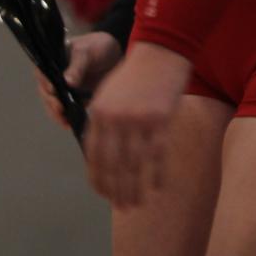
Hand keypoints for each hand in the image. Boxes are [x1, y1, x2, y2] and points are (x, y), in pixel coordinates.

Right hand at [39, 32, 123, 127]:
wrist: (113, 53)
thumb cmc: (96, 46)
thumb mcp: (87, 52)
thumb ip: (78, 66)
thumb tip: (66, 82)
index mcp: (51, 63)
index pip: (43, 75)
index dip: (46, 84)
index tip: (53, 92)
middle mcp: (53, 78)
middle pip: (47, 95)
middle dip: (53, 104)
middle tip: (61, 111)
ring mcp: (63, 91)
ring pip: (56, 106)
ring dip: (60, 115)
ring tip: (68, 122)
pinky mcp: (74, 100)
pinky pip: (69, 111)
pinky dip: (71, 117)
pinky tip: (77, 123)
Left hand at [83, 42, 191, 208]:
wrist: (162, 49)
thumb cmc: (136, 72)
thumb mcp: (109, 93)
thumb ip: (103, 120)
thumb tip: (102, 152)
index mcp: (99, 113)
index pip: (94, 156)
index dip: (99, 179)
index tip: (104, 194)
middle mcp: (116, 119)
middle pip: (113, 165)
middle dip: (116, 190)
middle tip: (122, 206)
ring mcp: (138, 120)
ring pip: (134, 165)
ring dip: (134, 188)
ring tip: (136, 203)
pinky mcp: (161, 119)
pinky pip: (157, 154)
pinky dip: (156, 174)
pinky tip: (156, 187)